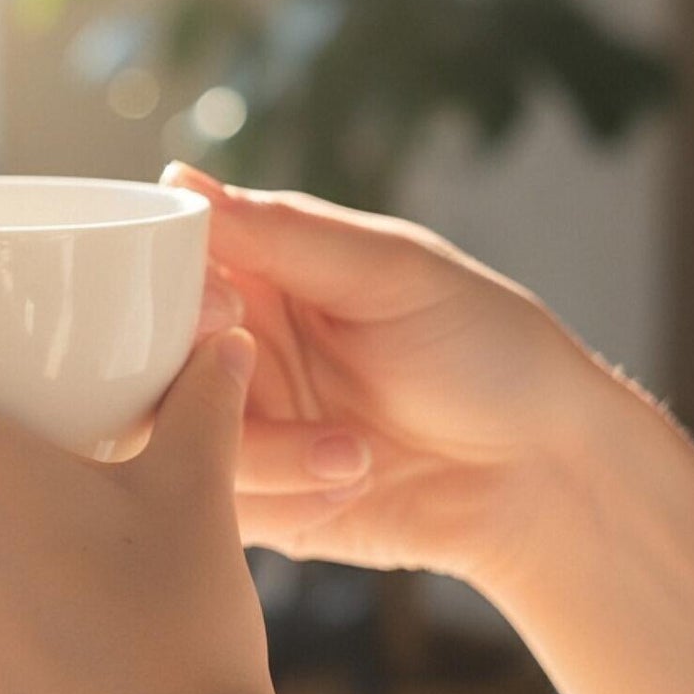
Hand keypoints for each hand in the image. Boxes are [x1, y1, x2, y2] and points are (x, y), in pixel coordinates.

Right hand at [165, 164, 602, 591]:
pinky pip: (217, 511)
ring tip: (354, 455)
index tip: (228, 315)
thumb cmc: (487, 347)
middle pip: (149, 370)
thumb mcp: (391, 272)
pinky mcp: (257, 506)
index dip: (176, 299)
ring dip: (267, 459)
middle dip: (205, 391)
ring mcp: (241, 433)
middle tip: (270, 389)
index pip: (160, 276)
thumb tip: (177, 182)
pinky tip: (350, 488)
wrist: (545, 473)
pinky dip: (283, 504)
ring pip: (177, 450)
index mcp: (256, 277)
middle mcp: (233, 353)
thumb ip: (281, 234)